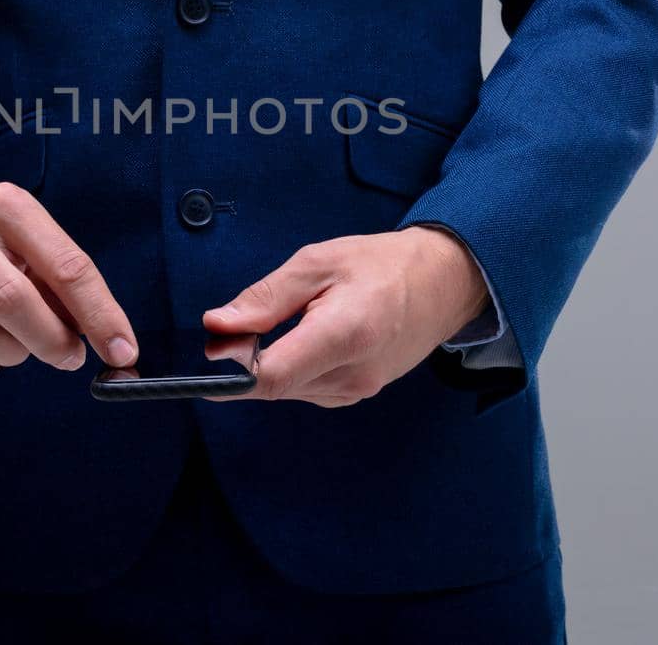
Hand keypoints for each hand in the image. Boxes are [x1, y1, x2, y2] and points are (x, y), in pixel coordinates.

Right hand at [0, 184, 137, 383]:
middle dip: (53, 342)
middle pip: (16, 303)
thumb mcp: (22, 235)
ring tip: (15, 342)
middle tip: (68, 356)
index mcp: (5, 206)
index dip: (100, 315)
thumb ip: (58, 279)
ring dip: (12, 355)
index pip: (65, 266)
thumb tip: (105, 338)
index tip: (123, 352)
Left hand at [203, 227, 488, 407]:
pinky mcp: (357, 395)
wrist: (442, 284)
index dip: (231, 369)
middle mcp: (352, 374)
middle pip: (273, 386)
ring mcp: (357, 391)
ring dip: (268, 364)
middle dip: (244, 360)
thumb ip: (266, 298)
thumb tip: (217, 326)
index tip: (215, 345)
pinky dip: (291, 368)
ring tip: (285, 321)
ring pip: (286, 390)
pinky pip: (305, 389)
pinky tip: (303, 338)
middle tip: (241, 322)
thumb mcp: (318, 262)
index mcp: (344, 334)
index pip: (271, 377)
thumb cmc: (381, 264)